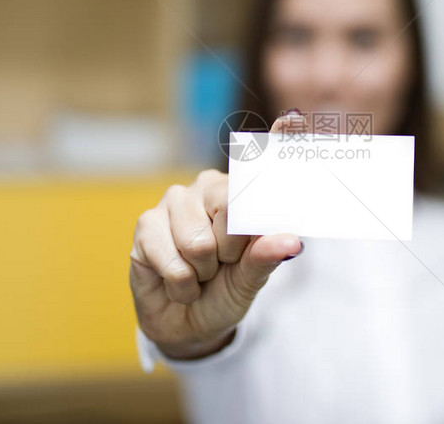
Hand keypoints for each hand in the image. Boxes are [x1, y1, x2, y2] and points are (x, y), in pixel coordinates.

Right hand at [129, 114, 304, 359]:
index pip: (260, 162)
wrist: (187, 325)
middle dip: (230, 253)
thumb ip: (266, 258)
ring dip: (202, 273)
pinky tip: (178, 282)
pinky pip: (173, 260)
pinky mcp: (146, 224)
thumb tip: (291, 241)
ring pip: (198, 243)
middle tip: (223, 265)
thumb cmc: (225, 293)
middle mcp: (208, 187)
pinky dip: (181, 283)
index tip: (296, 119)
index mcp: (240, 193)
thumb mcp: (251, 280)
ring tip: (199, 274)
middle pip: (230, 210)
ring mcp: (174, 201)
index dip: (281, 139)